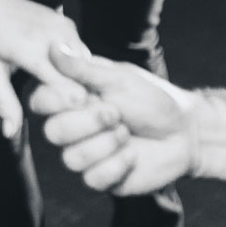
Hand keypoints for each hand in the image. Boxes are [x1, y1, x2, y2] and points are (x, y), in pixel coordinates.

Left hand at [0, 0, 84, 137]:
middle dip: (81, 100)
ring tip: (72, 103)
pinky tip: (68, 81)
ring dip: (82, 85)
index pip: (66, 88)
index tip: (71, 126)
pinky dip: (80, 71)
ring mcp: (66, 28)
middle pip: (83, 80)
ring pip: (87, 69)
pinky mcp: (71, 25)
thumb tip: (10, 134)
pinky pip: (84, 56)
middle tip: (76, 121)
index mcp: (31, 50)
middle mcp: (54, 37)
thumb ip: (3, 102)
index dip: (71, 110)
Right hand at [30, 46, 202, 196]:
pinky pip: (93, 178)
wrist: (185, 132)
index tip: (82, 95)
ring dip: (106, 144)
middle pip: (53, 133)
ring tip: (127, 133)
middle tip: (116, 113)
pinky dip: (117, 165)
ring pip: (71, 158)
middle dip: (88, 123)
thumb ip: (84, 69)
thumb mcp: (120, 78)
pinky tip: (132, 154)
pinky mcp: (101, 178)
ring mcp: (85, 154)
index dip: (55, 100)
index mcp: (73, 99)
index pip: (40, 101)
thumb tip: (53, 48)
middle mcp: (74, 127)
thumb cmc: (153, 100)